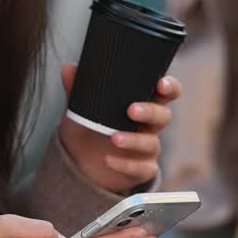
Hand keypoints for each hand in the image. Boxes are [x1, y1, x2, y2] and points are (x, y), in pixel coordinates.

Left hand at [58, 66, 181, 193]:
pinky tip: (108, 160)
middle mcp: (149, 125)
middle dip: (150, 112)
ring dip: (134, 140)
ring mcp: (147, 148)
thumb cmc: (89, 126)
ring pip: (151, 143)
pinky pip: (141, 168)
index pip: (165, 92)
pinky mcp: (142, 169)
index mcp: (141, 103)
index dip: (169, 87)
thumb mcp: (80, 108)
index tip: (161, 83)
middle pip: (163, 116)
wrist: (79, 161)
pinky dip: (125, 164)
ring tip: (114, 138)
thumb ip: (77, 88)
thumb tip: (68, 68)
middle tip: (131, 110)